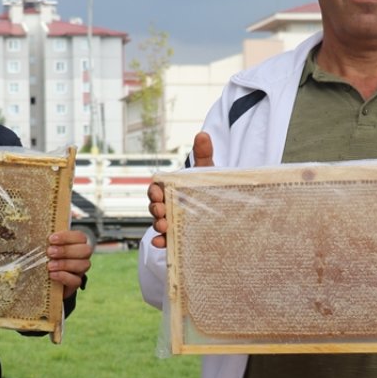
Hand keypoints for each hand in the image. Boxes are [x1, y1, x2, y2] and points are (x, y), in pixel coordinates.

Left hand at [46, 230, 91, 296]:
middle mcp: (81, 256)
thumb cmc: (43, 259)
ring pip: (84, 265)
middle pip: (86, 250)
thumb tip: (29, 226)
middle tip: (50, 252)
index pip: (80, 237)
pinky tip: (52, 275)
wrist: (41, 280)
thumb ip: (41, 239)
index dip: (67, 237)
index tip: (51, 239)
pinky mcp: (75, 284)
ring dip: (65, 264)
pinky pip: (76, 280)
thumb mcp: (42, 247)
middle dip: (66, 250)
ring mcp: (79, 270)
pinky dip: (64, 276)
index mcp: (75, 244)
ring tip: (49, 266)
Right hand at [149, 131, 214, 248]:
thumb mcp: (206, 171)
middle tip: (161, 209)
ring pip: (159, 223)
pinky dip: (161, 241)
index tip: (159, 192)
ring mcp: (171, 221)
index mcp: (170, 189)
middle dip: (154, 208)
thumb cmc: (207, 187)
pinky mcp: (177, 236)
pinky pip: (166, 240)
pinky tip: (161, 243)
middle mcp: (167, 205)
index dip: (154, 190)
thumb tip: (203, 134)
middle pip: (154, 206)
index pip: (156, 189)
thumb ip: (203, 154)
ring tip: (164, 226)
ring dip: (158, 224)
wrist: (222, 208)